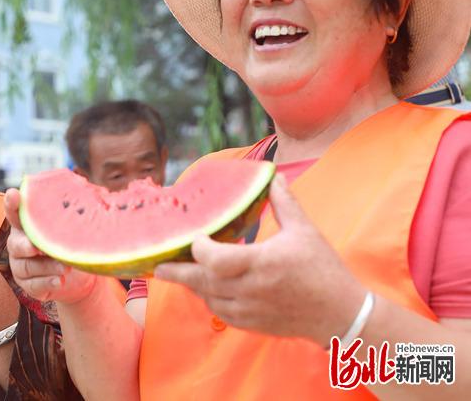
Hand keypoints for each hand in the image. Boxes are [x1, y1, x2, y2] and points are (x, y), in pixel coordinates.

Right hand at [4, 189, 95, 303]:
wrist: (78, 277)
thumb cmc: (71, 245)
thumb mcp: (72, 230)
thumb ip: (70, 216)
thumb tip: (86, 193)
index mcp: (27, 226)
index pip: (15, 213)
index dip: (11, 204)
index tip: (13, 194)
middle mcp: (19, 244)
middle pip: (15, 244)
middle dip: (26, 245)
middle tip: (37, 247)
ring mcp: (21, 266)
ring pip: (27, 267)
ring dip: (45, 267)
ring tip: (64, 267)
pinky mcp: (28, 285)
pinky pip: (33, 285)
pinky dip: (47, 283)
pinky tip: (59, 280)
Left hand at [154, 174, 365, 346]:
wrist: (341, 314)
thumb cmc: (323, 269)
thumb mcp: (305, 231)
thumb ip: (284, 203)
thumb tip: (272, 175)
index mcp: (262, 263)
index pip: (216, 260)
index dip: (200, 249)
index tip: (196, 237)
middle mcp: (251, 289)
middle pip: (202, 282)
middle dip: (176, 272)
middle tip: (156, 265)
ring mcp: (250, 310)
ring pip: (208, 298)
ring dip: (193, 284)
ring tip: (177, 270)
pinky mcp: (251, 323)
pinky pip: (220, 311)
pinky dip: (209, 298)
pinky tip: (204, 287)